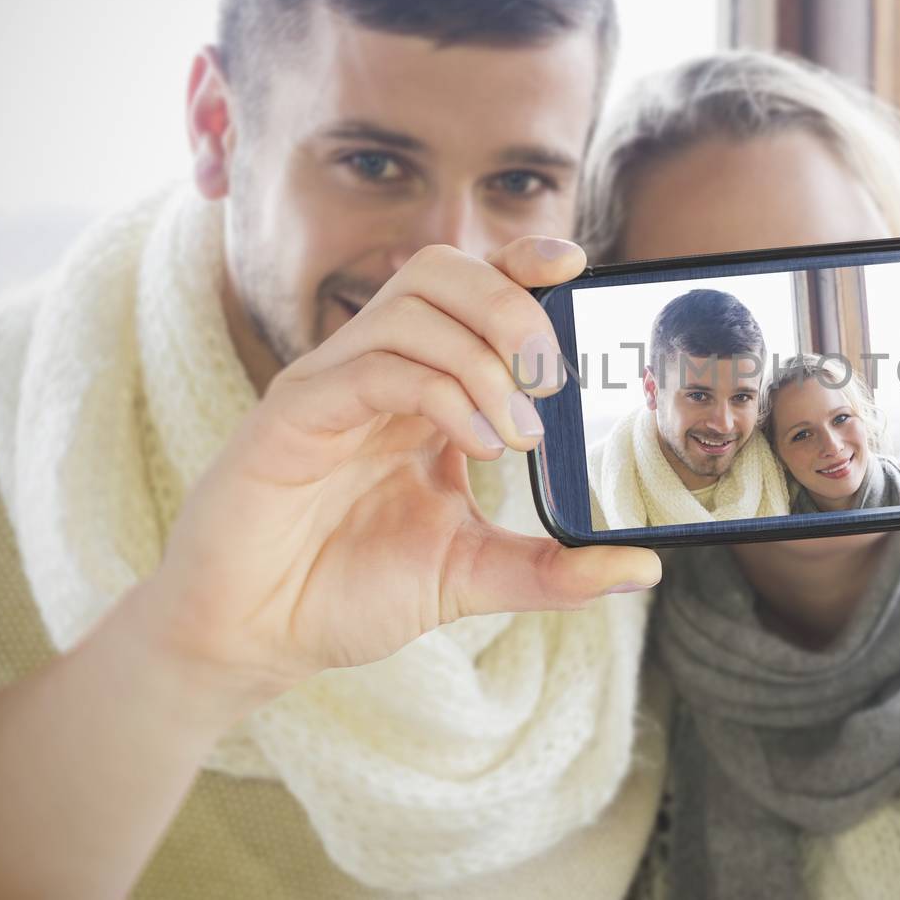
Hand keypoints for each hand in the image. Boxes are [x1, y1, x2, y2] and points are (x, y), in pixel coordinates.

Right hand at [142, 238, 661, 712]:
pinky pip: (372, 365)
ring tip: (517, 433)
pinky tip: (475, 445)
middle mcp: (378, 370)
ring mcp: (332, 385)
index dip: (522, 262)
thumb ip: (554, 569)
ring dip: (483, 357)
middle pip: (443, 271)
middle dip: (513, 307)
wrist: (254, 637)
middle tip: (551, 381)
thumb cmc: (347, 591)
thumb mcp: (471, 575)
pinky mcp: (293, 415)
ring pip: (411, 305)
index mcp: (422, 388)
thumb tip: (644, 567)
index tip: (577, 266)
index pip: (473, 289)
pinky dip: (438, 391)